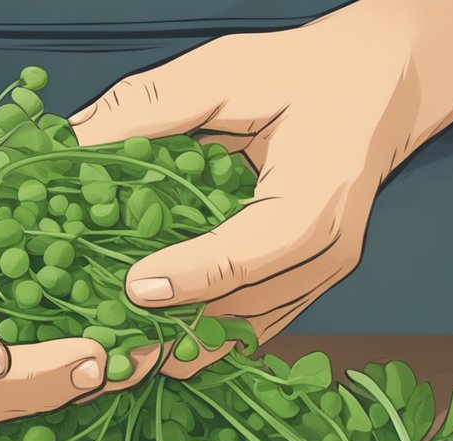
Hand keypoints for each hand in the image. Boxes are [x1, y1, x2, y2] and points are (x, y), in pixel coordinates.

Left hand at [70, 14, 419, 375]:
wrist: (377, 86)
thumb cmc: (305, 72)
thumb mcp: (229, 71)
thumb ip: (153, 105)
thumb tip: (75, 136)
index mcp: (320, 190)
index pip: (255, 248)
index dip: (193, 273)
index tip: (133, 287)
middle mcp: (329, 247)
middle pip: (248, 305)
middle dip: (175, 325)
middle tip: (108, 341)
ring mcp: (323, 273)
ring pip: (249, 328)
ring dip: (185, 344)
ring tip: (119, 357)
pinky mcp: (308, 284)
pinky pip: (254, 325)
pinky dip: (205, 336)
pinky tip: (153, 346)